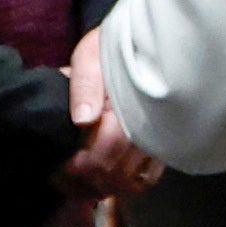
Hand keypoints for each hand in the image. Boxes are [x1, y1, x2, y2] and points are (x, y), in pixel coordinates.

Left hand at [57, 28, 160, 202]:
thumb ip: (86, 85)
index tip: (61, 167)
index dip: (82, 164)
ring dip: (104, 186)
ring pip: (134, 181)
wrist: (149, 40)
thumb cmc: (117, 44)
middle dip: (88, 179)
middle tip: (64, 176)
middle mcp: (152, 125)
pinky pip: (149, 177)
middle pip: (120, 172)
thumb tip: (83, 120)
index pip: (110, 148)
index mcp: (130, 103)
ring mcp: (160, 137)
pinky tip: (104, 178)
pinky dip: (126, 184)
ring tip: (80, 179)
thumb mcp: (92, 55)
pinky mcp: (164, 145)